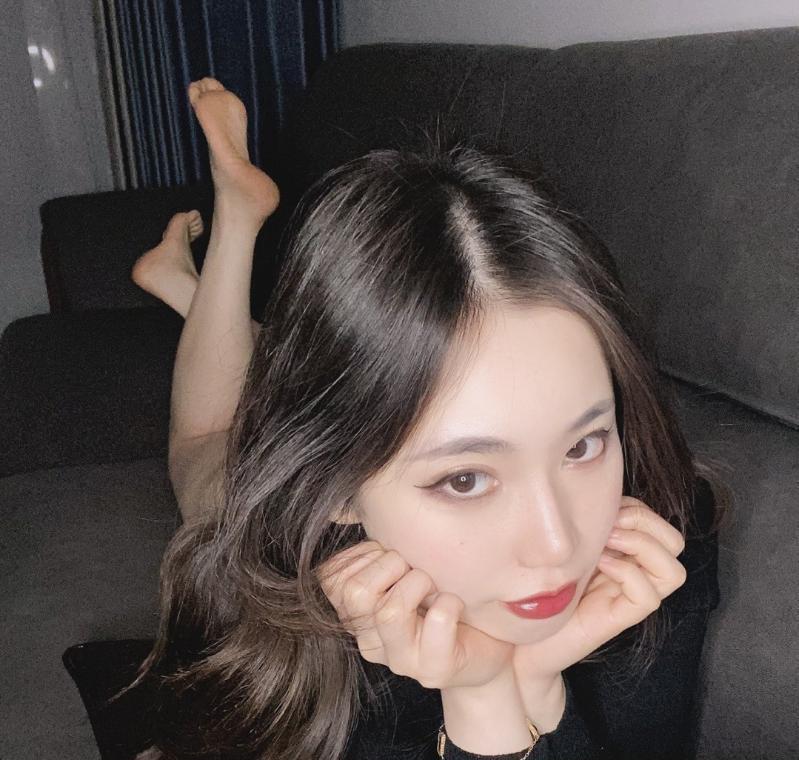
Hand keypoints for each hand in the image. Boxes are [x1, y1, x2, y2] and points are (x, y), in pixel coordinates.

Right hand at [317, 541, 514, 689]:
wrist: (488, 644)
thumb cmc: (441, 593)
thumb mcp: (404, 566)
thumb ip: (379, 547)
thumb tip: (361, 505)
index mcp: (355, 614)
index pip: (330, 579)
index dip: (364, 555)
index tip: (392, 555)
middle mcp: (369, 640)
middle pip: (355, 593)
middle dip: (390, 565)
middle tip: (415, 568)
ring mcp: (400, 659)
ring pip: (390, 612)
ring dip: (419, 583)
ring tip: (435, 586)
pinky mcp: (434, 670)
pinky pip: (437, 623)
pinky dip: (450, 603)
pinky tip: (456, 604)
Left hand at [512, 495, 686, 686]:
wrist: (521, 638)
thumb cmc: (538, 586)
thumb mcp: (563, 543)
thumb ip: (584, 524)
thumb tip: (595, 492)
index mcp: (623, 552)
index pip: (654, 520)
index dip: (634, 507)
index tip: (601, 508)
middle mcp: (633, 573)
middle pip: (674, 542)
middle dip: (645, 523)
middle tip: (609, 526)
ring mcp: (628, 597)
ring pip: (674, 571)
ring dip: (642, 547)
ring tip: (606, 544)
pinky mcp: (618, 619)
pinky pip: (648, 597)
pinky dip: (628, 573)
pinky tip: (599, 566)